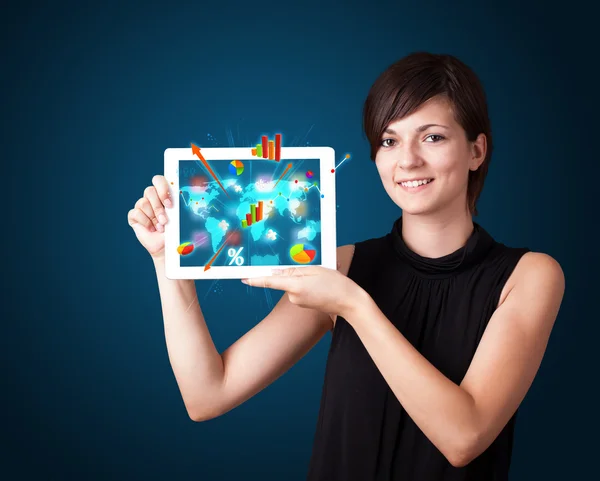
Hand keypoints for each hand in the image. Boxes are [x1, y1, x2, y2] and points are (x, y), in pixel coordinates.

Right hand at [127, 175, 171, 258]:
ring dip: (153, 217)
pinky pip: (136, 213)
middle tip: (165, 220)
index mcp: (163, 193)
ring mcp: (141, 206)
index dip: (162, 189)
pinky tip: (151, 229)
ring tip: (160, 227)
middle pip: (149, 191)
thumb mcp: (178, 217)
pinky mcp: (134, 216)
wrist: (166, 246)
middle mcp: (151, 197)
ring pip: (143, 203)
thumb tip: (175, 200)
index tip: (169, 204)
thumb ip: (176, 206)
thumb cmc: (174, 230)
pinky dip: (145, 222)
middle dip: (158, 207)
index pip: (158, 180)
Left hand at [242, 266, 365, 322]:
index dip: (255, 279)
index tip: (243, 278)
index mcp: (295, 286)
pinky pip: (300, 289)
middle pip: (285, 279)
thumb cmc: (336, 284)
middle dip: (295, 271)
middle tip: (314, 269)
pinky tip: (322, 284)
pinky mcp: (304, 304)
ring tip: (322, 277)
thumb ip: (295, 270)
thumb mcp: (316, 270)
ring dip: (303, 277)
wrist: (350, 303)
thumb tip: (278, 271)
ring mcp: (299, 302)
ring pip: (294, 284)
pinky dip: (308, 284)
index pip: (270, 281)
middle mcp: (294, 296)